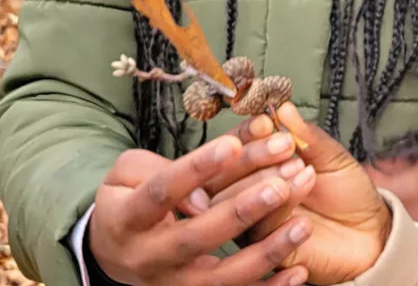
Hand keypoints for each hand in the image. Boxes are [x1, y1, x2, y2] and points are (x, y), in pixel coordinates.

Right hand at [88, 134, 312, 285]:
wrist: (114, 253)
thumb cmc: (131, 198)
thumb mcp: (128, 173)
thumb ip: (159, 169)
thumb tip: (200, 196)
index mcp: (128, 219)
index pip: (162, 191)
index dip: (196, 169)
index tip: (232, 145)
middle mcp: (150, 257)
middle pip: (196, 237)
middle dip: (242, 211)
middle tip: (280, 185)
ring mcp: (174, 284)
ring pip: (222, 277)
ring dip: (266, 252)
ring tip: (303, 225)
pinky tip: (299, 270)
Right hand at [221, 104, 392, 284]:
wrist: (371, 232)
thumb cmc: (347, 192)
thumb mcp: (331, 157)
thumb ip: (307, 136)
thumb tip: (283, 109)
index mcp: (258, 170)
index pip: (235, 150)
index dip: (246, 135)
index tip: (266, 123)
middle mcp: (247, 197)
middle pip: (224, 178)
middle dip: (254, 157)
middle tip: (286, 146)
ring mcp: (255, 225)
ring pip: (237, 204)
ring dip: (268, 181)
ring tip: (302, 169)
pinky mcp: (265, 251)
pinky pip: (259, 231)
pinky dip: (282, 207)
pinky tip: (305, 191)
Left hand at [365, 142, 417, 271]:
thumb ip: (396, 162)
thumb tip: (368, 167)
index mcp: (412, 188)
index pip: (367, 186)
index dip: (361, 180)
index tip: (359, 179)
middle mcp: (417, 220)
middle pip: (376, 216)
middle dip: (374, 206)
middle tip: (378, 200)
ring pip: (392, 238)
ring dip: (389, 227)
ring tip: (397, 216)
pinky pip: (413, 252)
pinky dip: (409, 242)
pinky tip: (414, 230)